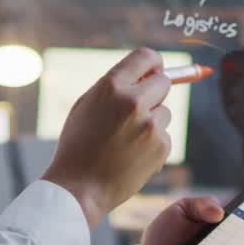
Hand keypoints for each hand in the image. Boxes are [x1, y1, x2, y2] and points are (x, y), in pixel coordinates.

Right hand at [43, 48, 171, 227]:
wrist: (79, 188)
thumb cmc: (79, 145)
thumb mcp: (87, 105)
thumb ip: (116, 87)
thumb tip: (148, 73)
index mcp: (111, 86)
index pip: (147, 57)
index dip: (153, 64)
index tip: (154, 71)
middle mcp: (134, 101)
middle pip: (163, 82)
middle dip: (155, 91)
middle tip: (140, 108)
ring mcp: (150, 125)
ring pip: (164, 112)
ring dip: (152, 121)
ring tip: (125, 141)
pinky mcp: (161, 146)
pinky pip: (164, 136)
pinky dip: (153, 144)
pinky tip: (132, 156)